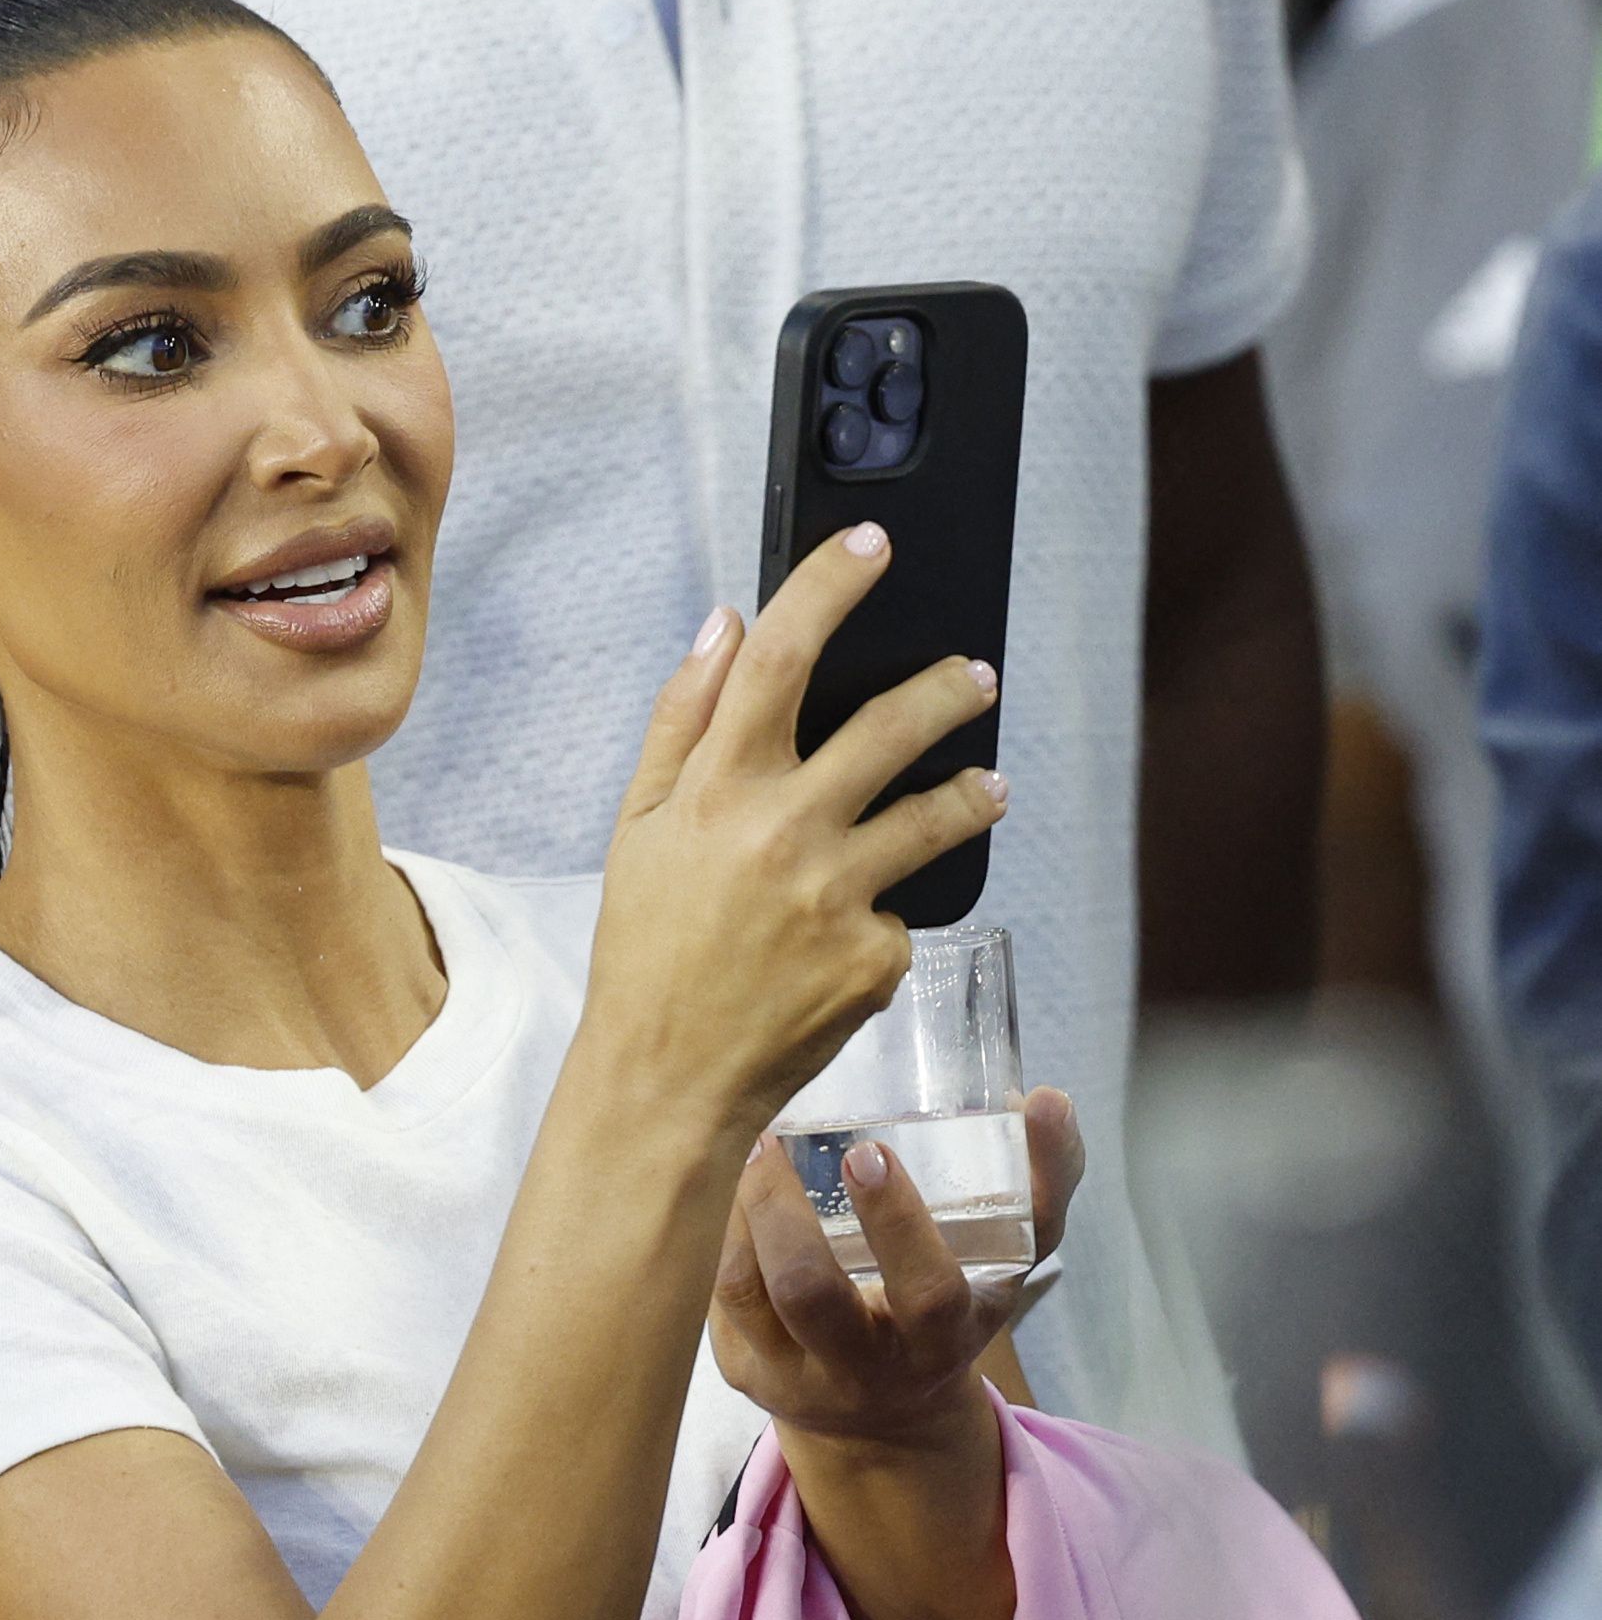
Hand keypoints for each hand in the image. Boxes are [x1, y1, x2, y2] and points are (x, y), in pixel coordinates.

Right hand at [579, 526, 1007, 1155]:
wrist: (667, 1074)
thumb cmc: (645, 947)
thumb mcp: (637, 826)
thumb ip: (680, 720)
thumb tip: (723, 626)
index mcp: (717, 787)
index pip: (779, 653)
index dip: (829, 585)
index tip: (869, 545)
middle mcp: (783, 828)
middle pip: (891, 722)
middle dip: (947, 688)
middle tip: (973, 677)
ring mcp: (837, 893)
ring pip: (937, 814)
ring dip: (970, 790)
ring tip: (983, 787)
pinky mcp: (876, 955)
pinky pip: (904, 911)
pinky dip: (887, 912)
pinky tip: (856, 935)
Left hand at [712, 1086, 1080, 1450]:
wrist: (883, 1414)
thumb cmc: (945, 1309)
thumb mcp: (1006, 1263)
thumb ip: (1043, 1185)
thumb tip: (1049, 1100)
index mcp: (941, 1340)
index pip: (927, 1292)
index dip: (897, 1221)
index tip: (870, 1151)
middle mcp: (864, 1367)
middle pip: (811, 1292)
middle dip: (786, 1209)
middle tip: (777, 1139)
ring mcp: (794, 1373)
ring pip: (746, 1287)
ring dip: (740, 1208)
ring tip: (751, 1150)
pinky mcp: (742, 1368)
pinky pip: (715, 1292)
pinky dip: (718, 1231)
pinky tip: (724, 1187)